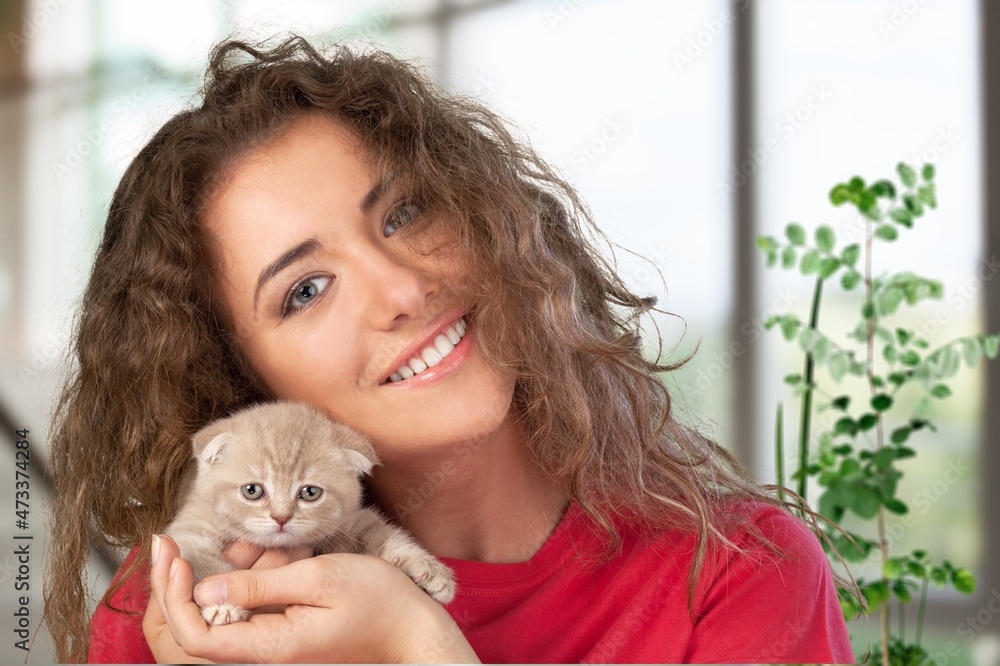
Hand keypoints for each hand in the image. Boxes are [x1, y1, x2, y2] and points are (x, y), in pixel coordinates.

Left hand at [146, 534, 478, 662]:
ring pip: (216, 618)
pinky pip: (243, 612)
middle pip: (194, 630)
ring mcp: (272, 645)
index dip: (172, 596)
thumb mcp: (318, 579)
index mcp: (269, 646)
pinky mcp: (282, 634)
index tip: (172, 553)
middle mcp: (264, 652)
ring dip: (208, 579)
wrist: (413, 627)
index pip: (194, 635)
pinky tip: (254, 556)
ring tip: (235, 545)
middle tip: (163, 543)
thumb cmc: (378, 601)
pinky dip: (238, 582)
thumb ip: (260, 586)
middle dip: (172, 586)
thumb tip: (204, 589)